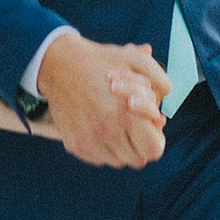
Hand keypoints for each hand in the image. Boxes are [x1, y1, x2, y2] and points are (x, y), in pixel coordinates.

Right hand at [36, 32, 169, 168]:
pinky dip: (103, 146)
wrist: (59, 63)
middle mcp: (107, 133)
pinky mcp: (75, 145)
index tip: (148, 123)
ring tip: (113, 119)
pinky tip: (98, 123)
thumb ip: (159, 81)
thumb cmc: (100, 61)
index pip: (154, 149)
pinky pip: (99, 158)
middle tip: (132, 121)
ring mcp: (89, 142)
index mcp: (125, 114)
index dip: (155, 136)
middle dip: (139, 141)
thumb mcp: (134, 59)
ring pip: (118, 160)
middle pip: (138, 159)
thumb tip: (160, 115)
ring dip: (121, 145)